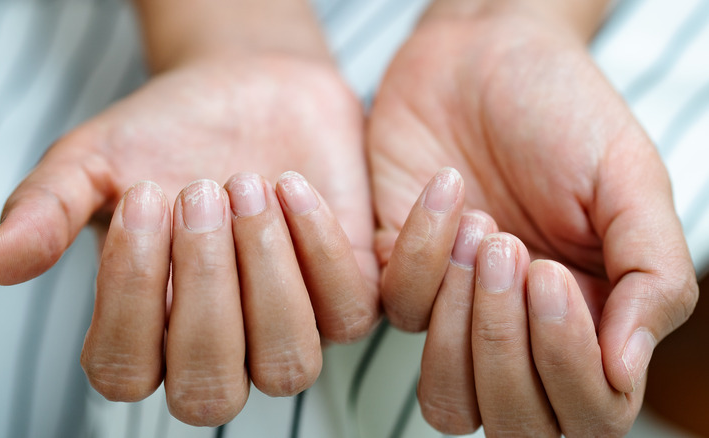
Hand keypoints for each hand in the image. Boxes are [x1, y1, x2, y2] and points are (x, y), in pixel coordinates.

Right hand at [0, 54, 378, 424]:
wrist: (248, 91)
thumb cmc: (167, 135)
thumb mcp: (94, 161)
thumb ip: (47, 211)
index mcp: (147, 334)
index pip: (126, 373)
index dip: (131, 295)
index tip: (144, 197)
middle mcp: (220, 349)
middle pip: (210, 391)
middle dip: (204, 288)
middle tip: (198, 190)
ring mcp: (287, 329)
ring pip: (288, 366)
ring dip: (265, 276)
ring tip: (246, 185)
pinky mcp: (345, 296)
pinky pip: (348, 313)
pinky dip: (319, 247)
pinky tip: (290, 184)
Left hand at [368, 5, 697, 435]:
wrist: (483, 55)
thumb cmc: (563, 113)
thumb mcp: (630, 181)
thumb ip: (651, 275)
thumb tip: (627, 369)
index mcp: (592, 320)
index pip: (589, 412)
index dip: (567, 366)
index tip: (550, 275)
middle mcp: (522, 332)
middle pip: (512, 422)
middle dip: (508, 348)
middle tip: (514, 251)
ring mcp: (456, 312)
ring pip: (447, 398)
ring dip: (461, 325)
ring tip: (483, 230)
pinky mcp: (396, 276)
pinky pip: (397, 311)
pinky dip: (420, 253)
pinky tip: (447, 191)